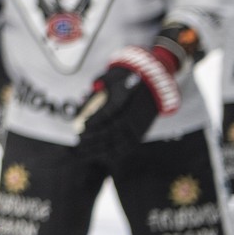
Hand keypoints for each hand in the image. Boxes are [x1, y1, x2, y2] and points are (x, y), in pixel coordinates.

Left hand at [73, 44, 180, 165]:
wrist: (155, 81)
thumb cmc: (128, 77)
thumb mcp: (111, 77)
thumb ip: (96, 89)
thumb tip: (82, 100)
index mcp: (126, 99)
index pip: (108, 113)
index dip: (94, 120)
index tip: (82, 124)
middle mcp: (132, 114)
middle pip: (111, 130)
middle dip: (93, 138)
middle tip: (78, 142)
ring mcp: (138, 125)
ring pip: (119, 141)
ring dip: (100, 149)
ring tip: (84, 153)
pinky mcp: (142, 131)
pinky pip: (128, 146)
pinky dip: (115, 153)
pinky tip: (102, 157)